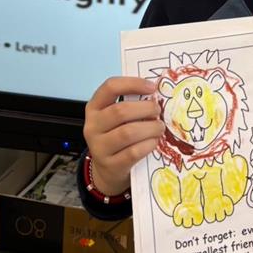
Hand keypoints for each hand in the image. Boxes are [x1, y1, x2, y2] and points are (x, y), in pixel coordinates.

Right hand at [83, 76, 164, 195]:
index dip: (133, 84)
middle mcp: (93, 126)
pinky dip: (148, 145)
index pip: (110, 87)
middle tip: (158, 111)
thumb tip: (156, 94)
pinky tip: (154, 141)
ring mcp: (99, 147)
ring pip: (128, 132)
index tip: (152, 87)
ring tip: (159, 127)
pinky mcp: (110, 165)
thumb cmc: (116, 136)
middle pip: (121, 111)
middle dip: (146, 109)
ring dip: (150, 128)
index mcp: (94, 107)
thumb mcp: (116, 118)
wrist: (107, 169)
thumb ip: (130, 104)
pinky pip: (133, 152)